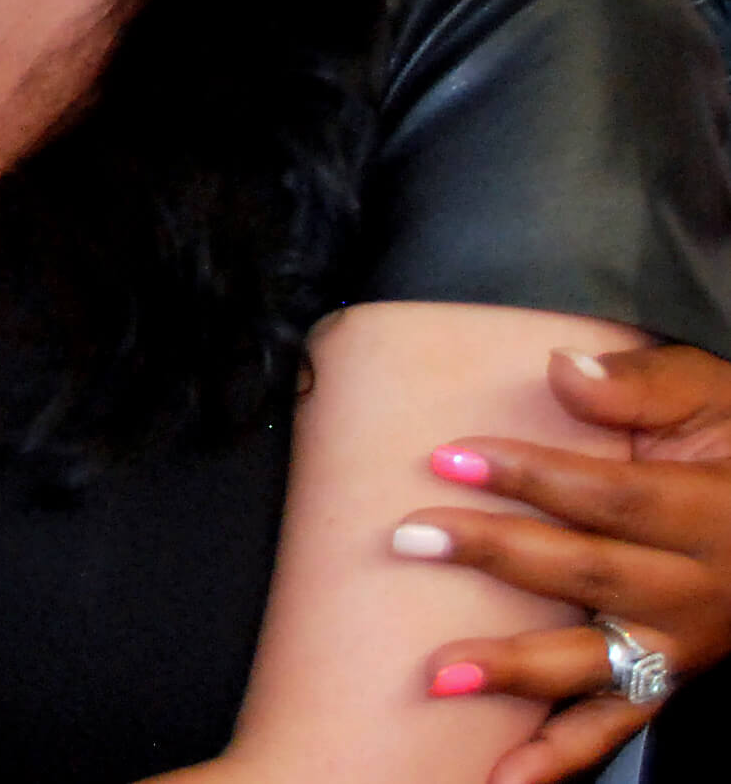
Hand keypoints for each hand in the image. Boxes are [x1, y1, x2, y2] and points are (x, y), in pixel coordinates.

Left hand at [403, 346, 730, 783]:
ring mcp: (684, 646)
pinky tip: (501, 777)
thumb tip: (563, 366)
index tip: (446, 454)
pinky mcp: (669, 681)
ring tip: (439, 674)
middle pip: (590, 574)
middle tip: (408, 536)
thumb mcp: (711, 395)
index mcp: (710, 512)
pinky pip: (616, 725)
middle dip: (497, 555)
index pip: (610, 497)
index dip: (531, 475)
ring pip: (596, 663)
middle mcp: (699, 589)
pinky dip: (560, 756)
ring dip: (517, 672)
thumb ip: (639, 385)